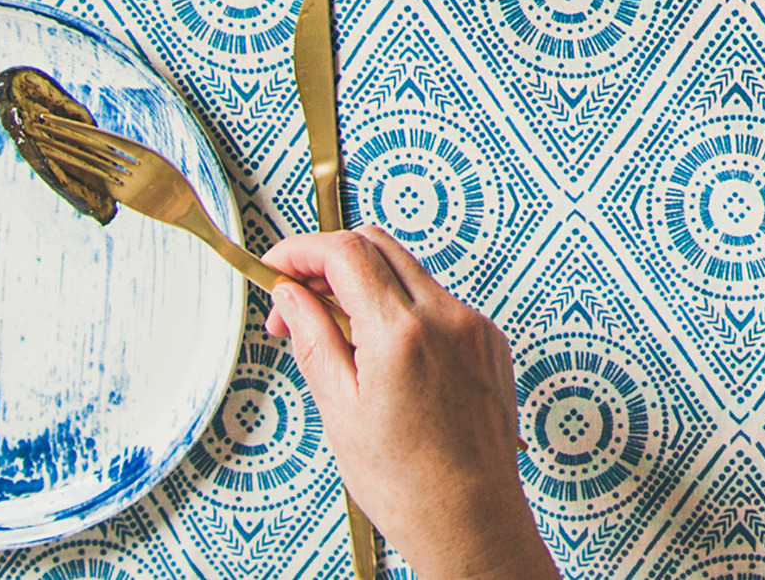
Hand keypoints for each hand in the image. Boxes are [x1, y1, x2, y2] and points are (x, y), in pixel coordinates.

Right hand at [265, 229, 556, 579]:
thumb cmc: (404, 482)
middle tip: (296, 302)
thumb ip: (312, 339)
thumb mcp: (339, 410)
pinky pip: (437, 302)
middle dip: (329, 262)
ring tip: (335, 336)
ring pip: (408, 271)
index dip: (300, 251)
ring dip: (365, 284)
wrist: (470, 518)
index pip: (344, 253)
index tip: (275, 267)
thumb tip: (289, 295)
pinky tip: (381, 353)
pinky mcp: (489, 340)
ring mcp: (473, 326)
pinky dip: (402, 309)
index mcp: (401, 333)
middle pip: (377, 246)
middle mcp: (445, 316)